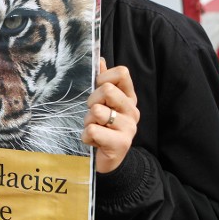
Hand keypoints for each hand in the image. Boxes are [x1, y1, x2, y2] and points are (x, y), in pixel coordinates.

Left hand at [82, 58, 139, 173]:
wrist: (108, 160)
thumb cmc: (102, 127)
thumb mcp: (102, 102)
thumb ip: (103, 81)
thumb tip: (100, 58)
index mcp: (128, 98)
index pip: (122, 73)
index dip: (103, 77)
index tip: (98, 90)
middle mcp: (132, 111)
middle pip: (107, 89)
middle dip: (92, 101)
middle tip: (93, 114)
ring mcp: (129, 128)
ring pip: (97, 111)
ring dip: (87, 121)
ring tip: (93, 129)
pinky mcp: (121, 144)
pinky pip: (93, 130)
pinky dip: (86, 136)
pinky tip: (93, 141)